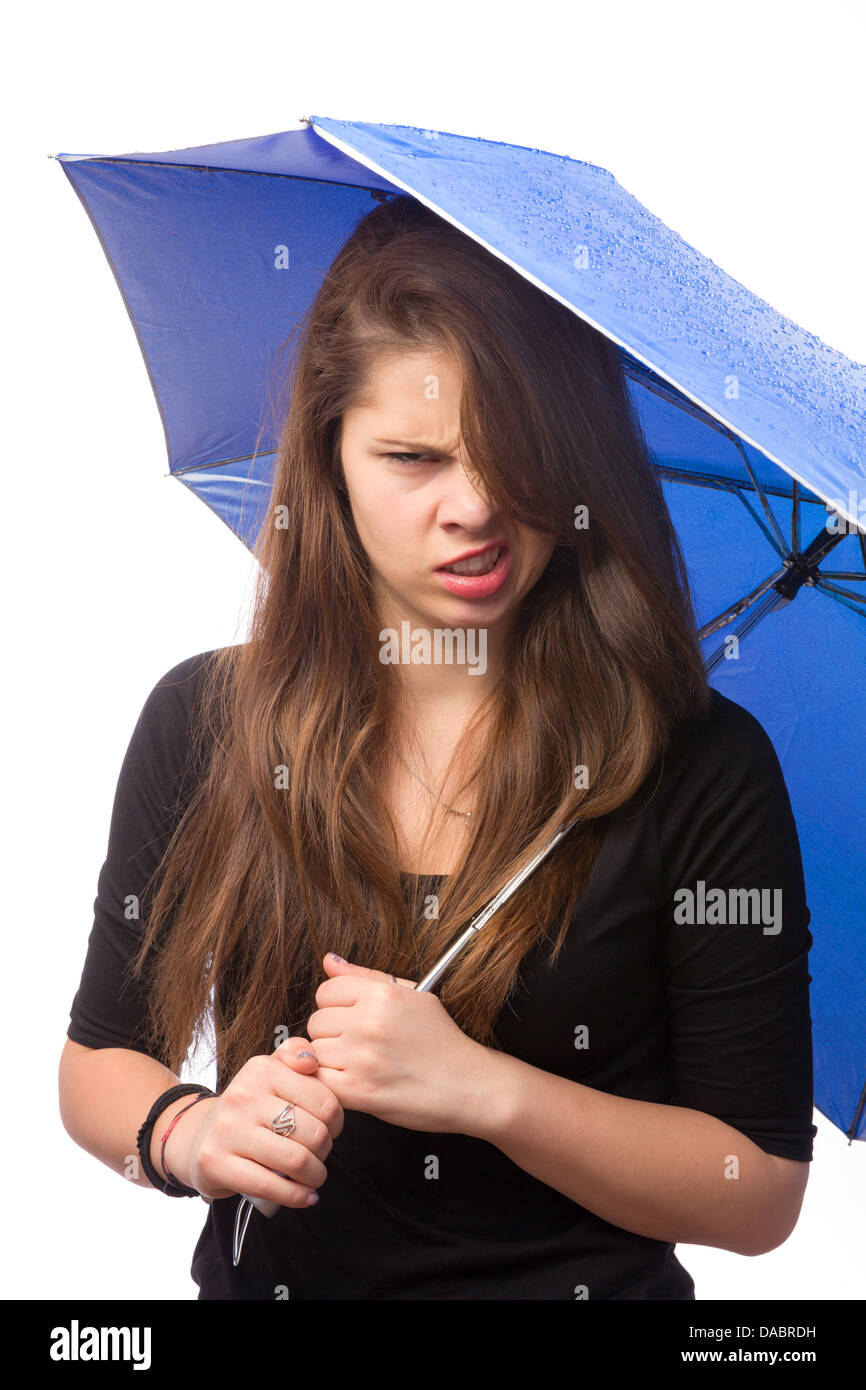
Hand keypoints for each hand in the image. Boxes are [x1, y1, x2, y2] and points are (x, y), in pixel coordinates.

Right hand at [164, 1038, 343, 1208]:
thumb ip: (296, 1053)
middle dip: (326, 1151)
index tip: (331, 1130)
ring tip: (315, 1176)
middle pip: (313, 1133)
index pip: (324, 1100)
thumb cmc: (249, 1107)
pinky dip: (296, 1196)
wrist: (199, 1136)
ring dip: (315, 1176)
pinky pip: (270, 1185)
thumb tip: (310, 1061)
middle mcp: (243, 1095)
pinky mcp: (216, 1162)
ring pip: (296, 1160)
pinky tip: (305, 1197)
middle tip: (320, 1155)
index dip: (337, 1122)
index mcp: (262, 1069)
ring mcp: (227, 1129)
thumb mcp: (270, 1071)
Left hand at [305, 953, 494, 1133]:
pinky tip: (353, 1083)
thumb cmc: (442, 1041)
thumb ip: (365, 976)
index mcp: (382, 993)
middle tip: (360, 1046)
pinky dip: (330, 1085)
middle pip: (316, 1022)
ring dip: (330, 1062)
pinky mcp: (359, 1090)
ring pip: (314, 1052)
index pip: (325, 991)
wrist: (470, 1084)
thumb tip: (329, 960)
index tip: (353, 1021)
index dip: (337, 1008)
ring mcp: (362, 1056)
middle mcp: (370, 1020)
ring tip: (360, 1066)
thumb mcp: (412, 995)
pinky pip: (319, 1080)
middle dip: (332, 1035)